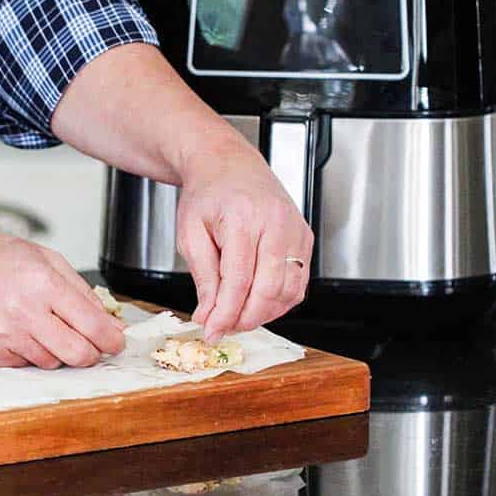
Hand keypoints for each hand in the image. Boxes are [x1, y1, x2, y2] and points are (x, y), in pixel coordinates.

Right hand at [0, 222, 124, 367]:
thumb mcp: (39, 255)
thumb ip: (77, 287)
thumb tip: (107, 318)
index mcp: (41, 282)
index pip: (94, 326)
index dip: (112, 339)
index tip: (116, 340)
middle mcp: (23, 313)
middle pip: (79, 355)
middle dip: (92, 353)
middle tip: (91, 343)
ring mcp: (2, 338)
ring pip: (52, 363)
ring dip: (57, 350)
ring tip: (40, 324)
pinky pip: (23, 365)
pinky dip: (27, 352)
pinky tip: (14, 328)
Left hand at [177, 141, 312, 341]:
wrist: (228, 164)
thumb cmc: (208, 194)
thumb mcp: (190, 233)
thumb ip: (203, 276)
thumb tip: (208, 315)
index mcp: (242, 218)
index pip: (238, 280)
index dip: (225, 314)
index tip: (211, 331)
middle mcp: (275, 223)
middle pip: (268, 290)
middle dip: (245, 318)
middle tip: (223, 328)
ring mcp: (295, 230)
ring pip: (288, 291)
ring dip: (263, 314)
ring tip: (237, 315)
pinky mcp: (305, 237)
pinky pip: (299, 283)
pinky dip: (280, 301)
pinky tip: (258, 302)